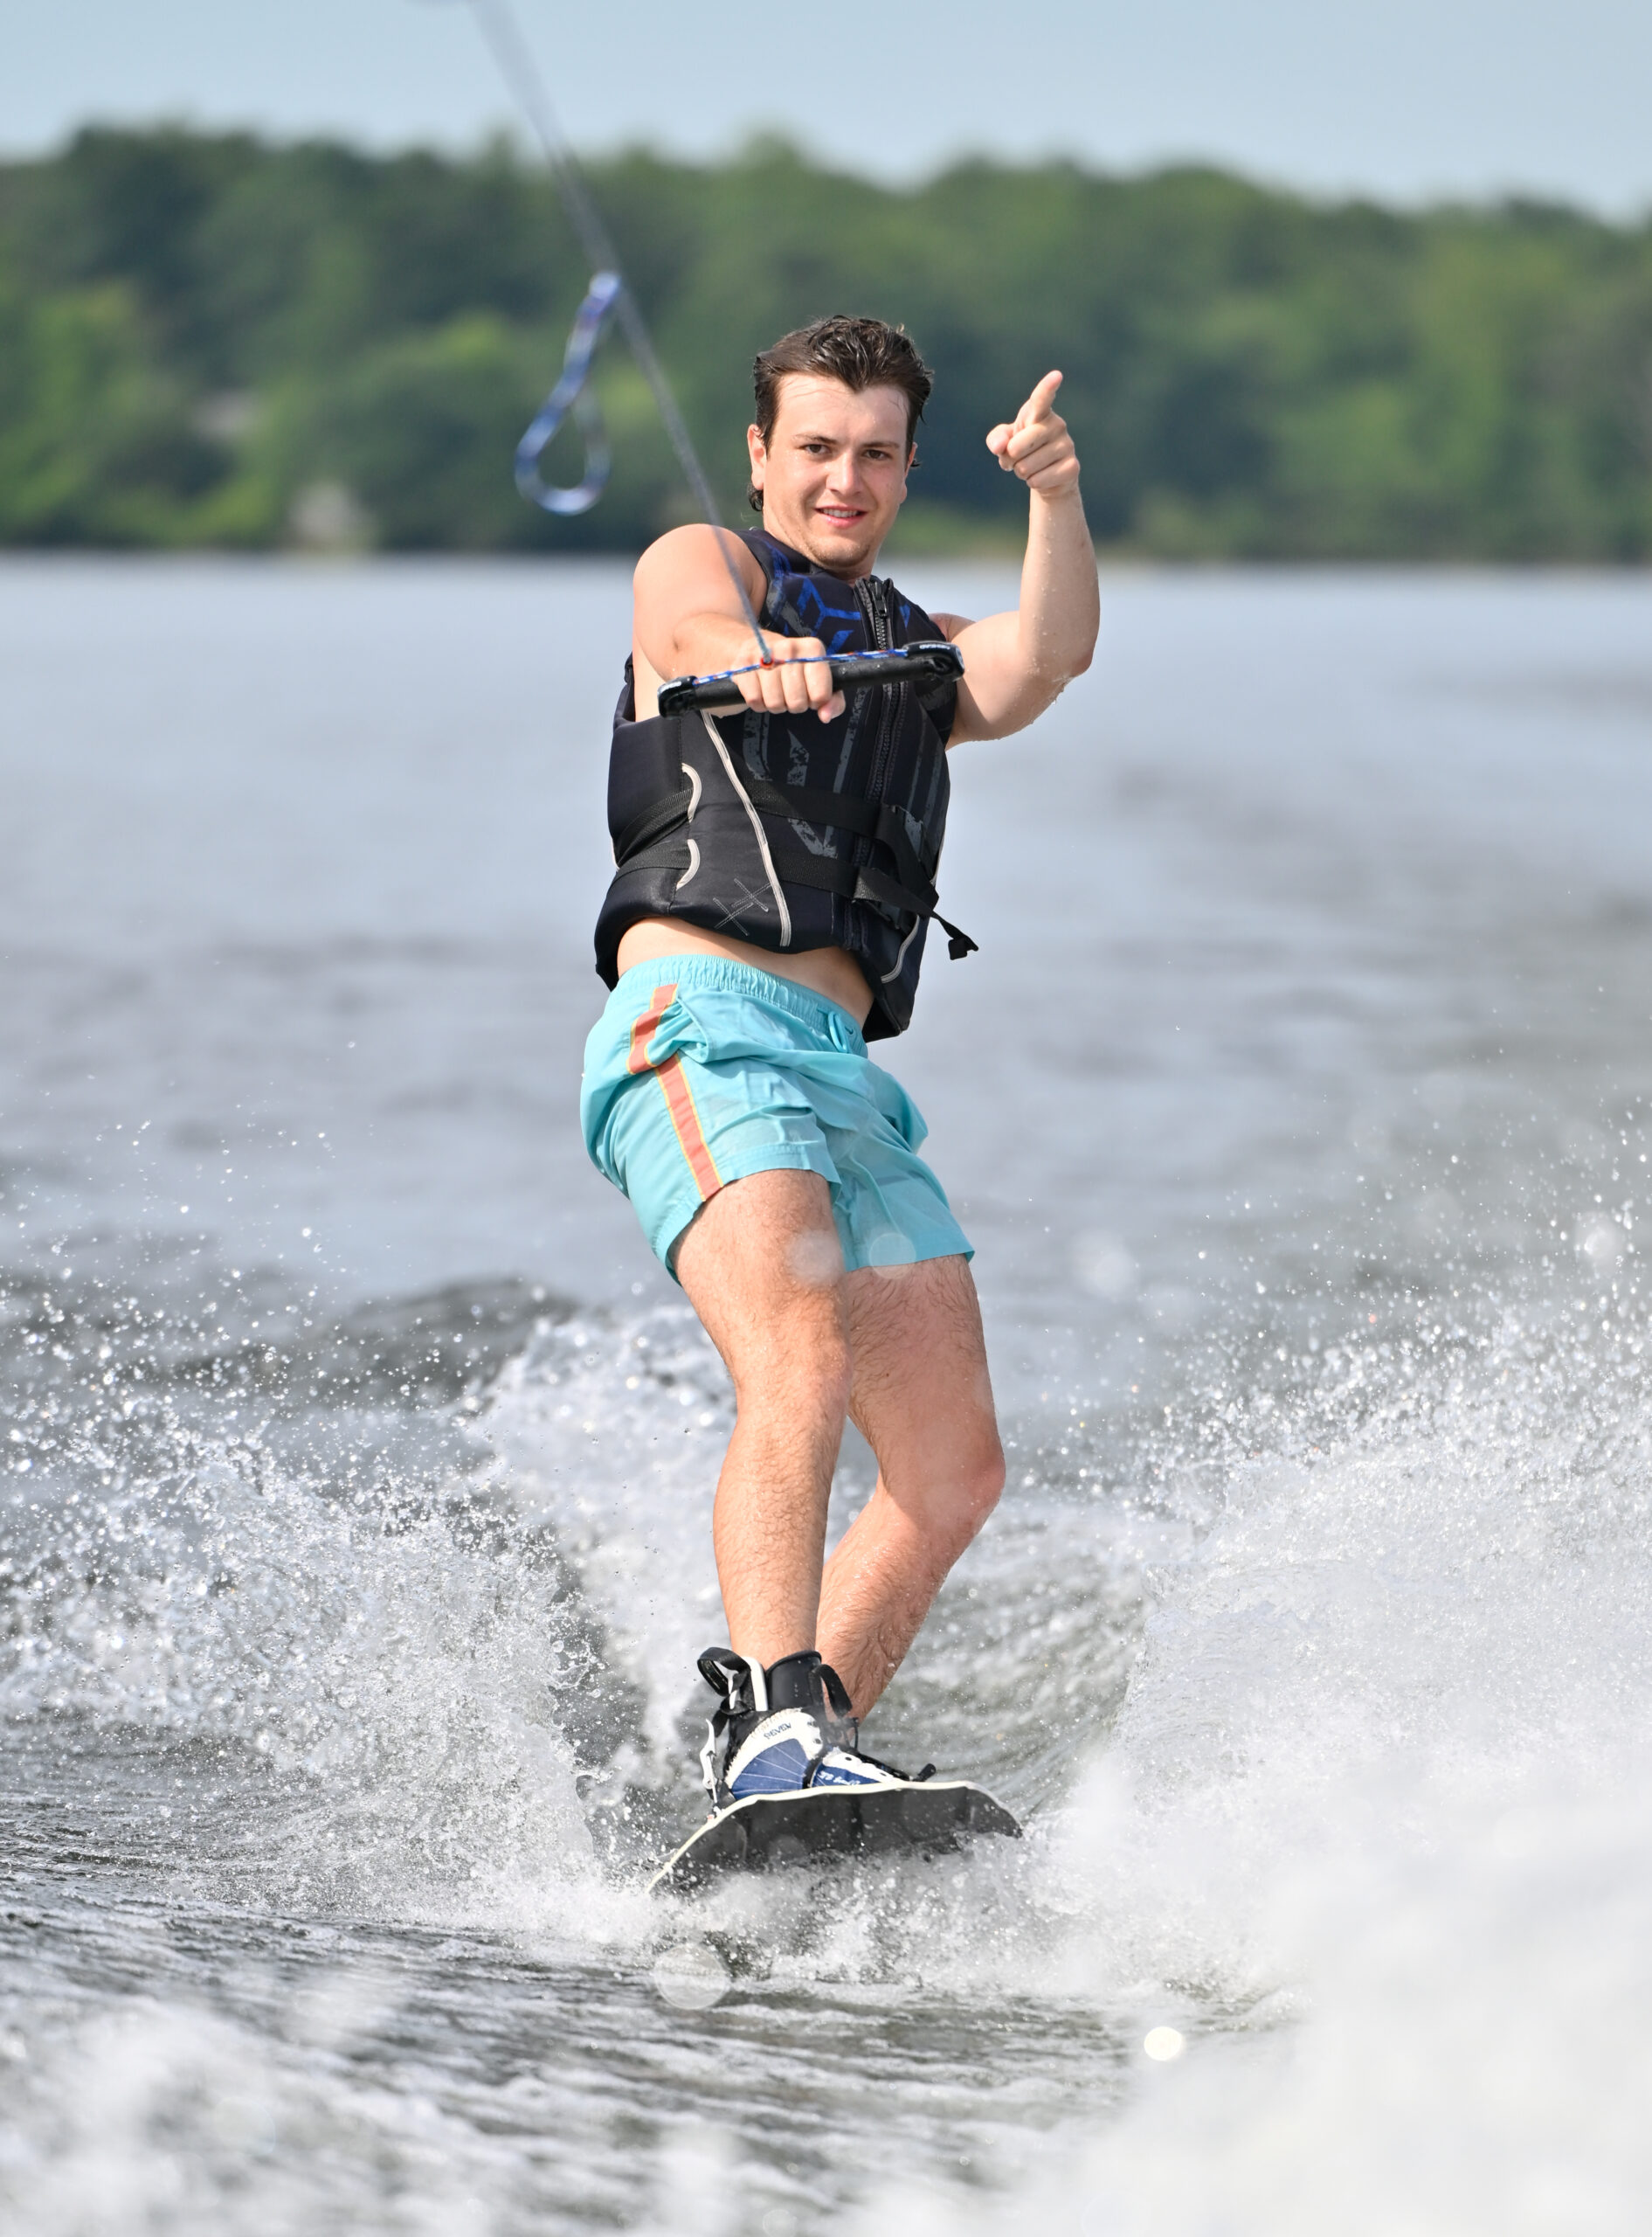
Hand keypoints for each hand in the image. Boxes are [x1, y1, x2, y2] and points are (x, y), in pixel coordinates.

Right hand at [734, 631, 844, 722]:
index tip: (809, 692)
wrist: (752, 646)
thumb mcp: (818, 680)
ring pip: (775, 702)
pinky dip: (757, 703)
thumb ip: (832, 700)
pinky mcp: (742, 665)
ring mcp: (764, 654)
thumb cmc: (791, 669)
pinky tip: (760, 690)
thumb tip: (825, 716)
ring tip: (775, 691)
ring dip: (775, 705)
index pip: (820, 694)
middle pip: (797, 702)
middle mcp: (789, 647)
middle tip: (789, 693)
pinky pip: (754, 700)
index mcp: (813, 649)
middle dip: (794, 705)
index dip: (815, 701)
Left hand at [985, 371, 1079, 495]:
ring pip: (1026, 466)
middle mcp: (1057, 425)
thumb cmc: (1022, 451)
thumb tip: (1002, 447)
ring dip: (1021, 472)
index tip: (1056, 376)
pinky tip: (1042, 477)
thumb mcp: (1004, 443)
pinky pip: (1038, 480)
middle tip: (1018, 457)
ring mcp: (1067, 445)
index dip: (1047, 388)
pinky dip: (1033, 483)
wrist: (1046, 477)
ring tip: (1031, 466)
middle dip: (1010, 458)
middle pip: (1017, 446)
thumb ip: (996, 439)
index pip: (1042, 399)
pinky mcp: (1072, 467)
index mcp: (1039, 413)